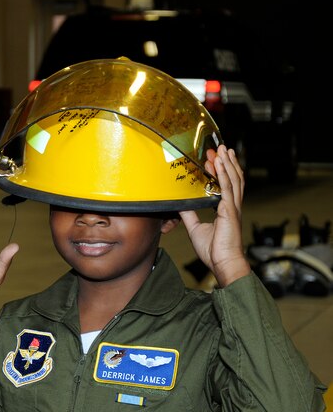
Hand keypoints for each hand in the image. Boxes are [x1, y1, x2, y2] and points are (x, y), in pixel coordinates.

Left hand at [179, 145, 250, 286]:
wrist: (224, 263)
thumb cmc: (213, 250)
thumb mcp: (195, 228)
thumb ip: (189, 215)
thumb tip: (179, 204)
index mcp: (225, 210)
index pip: (225, 185)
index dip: (221, 172)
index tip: (214, 160)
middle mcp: (231, 206)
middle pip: (231, 178)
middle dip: (225, 162)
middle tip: (219, 148)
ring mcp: (232, 207)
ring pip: (232, 180)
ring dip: (226, 163)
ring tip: (222, 150)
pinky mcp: (230, 211)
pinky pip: (227, 189)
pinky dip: (224, 175)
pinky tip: (221, 163)